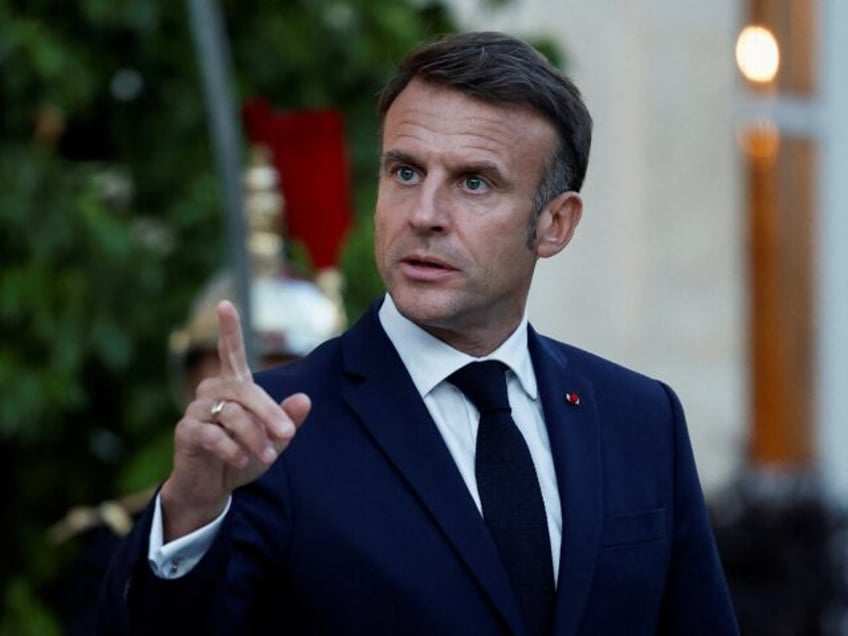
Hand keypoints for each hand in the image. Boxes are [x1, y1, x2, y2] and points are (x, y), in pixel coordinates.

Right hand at [160, 300, 310, 540]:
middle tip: (287, 435)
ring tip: (267, 456)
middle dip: (269, 414)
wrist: (212, 490)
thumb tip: (305, 399)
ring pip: (233, 414)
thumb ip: (288, 421)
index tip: (225, 304)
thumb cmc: (243, 458)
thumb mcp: (273, 441)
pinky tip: (241, 460)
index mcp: (234, 387)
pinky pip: (213, 434)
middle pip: (246, 391)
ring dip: (254, 436)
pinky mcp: (186, 431)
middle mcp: (212, 391)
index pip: (231, 353)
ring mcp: (196, 409)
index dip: (229, 329)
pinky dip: (232, 448)